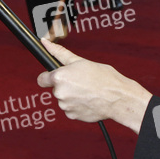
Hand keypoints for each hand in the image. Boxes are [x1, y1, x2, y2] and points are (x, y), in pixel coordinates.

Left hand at [37, 39, 151, 132]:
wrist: (118, 97)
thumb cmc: (102, 77)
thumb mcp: (80, 61)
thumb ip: (59, 53)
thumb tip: (45, 42)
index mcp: (59, 77)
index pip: (42, 79)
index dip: (48, 77)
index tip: (56, 77)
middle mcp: (59, 93)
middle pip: (56, 89)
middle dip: (65, 85)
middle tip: (81, 82)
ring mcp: (65, 106)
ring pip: (64, 99)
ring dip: (72, 96)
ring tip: (87, 91)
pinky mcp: (72, 116)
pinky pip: (70, 109)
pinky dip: (77, 106)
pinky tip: (88, 100)